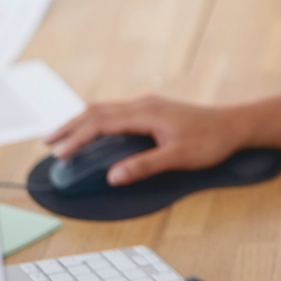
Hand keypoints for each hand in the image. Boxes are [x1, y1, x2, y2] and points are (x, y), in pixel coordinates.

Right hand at [44, 95, 246, 185]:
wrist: (233, 125)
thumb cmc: (210, 141)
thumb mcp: (178, 157)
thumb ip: (144, 166)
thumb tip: (112, 176)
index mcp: (146, 113)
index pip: (101, 123)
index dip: (78, 137)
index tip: (60, 152)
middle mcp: (143, 104)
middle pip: (97, 111)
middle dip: (70, 126)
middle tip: (47, 142)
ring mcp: (147, 105)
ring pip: (105, 109)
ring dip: (81, 121)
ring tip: (61, 136)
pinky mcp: (152, 110)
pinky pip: (116, 112)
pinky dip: (96, 121)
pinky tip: (92, 131)